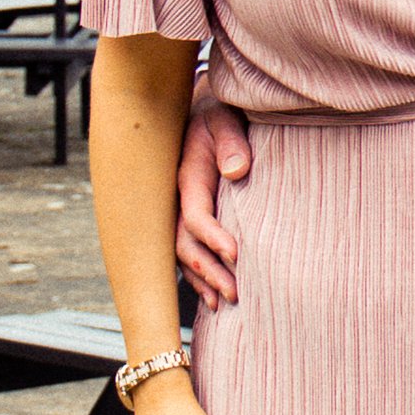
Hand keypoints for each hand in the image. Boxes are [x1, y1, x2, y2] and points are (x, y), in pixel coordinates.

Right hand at [176, 101, 254, 301]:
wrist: (204, 110)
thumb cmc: (221, 114)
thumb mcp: (226, 118)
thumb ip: (232, 141)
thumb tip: (237, 171)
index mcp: (187, 176)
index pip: (194, 215)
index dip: (212, 237)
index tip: (237, 254)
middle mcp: (177, 199)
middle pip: (184, 245)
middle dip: (208, 271)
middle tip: (236, 292)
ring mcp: (179, 211)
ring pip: (183, 255)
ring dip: (202, 281)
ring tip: (224, 303)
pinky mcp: (188, 218)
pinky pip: (187, 253)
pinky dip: (198, 278)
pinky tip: (213, 299)